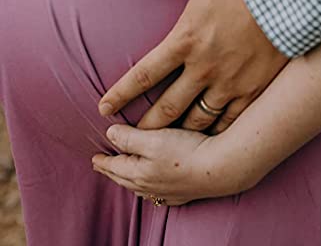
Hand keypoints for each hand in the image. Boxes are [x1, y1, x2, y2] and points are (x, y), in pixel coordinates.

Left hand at [92, 124, 241, 204]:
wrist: (219, 168)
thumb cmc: (186, 151)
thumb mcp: (153, 139)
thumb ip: (129, 137)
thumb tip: (109, 133)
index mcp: (139, 173)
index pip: (115, 167)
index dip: (104, 161)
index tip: (94, 158)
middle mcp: (151, 186)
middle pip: (126, 179)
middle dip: (114, 172)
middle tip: (104, 166)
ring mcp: (168, 192)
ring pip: (141, 188)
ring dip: (130, 180)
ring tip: (126, 175)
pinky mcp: (184, 192)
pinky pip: (159, 193)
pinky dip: (150, 188)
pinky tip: (156, 186)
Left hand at [98, 0, 288, 130]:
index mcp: (185, 39)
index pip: (143, 75)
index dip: (120, 94)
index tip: (104, 108)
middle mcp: (203, 67)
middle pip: (166, 109)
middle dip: (145, 127)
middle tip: (132, 137)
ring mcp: (229, 82)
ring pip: (196, 120)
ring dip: (178, 133)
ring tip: (166, 142)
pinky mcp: (253, 89)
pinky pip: (228, 121)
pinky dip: (214, 133)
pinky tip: (206, 139)